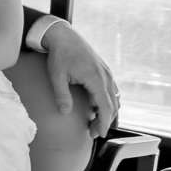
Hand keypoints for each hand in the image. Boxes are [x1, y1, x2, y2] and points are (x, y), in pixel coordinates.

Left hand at [39, 19, 119, 135]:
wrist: (64, 36)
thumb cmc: (59, 55)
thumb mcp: (57, 76)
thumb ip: (61, 95)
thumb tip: (65, 112)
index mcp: (95, 78)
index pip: (105, 106)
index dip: (104, 122)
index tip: (98, 134)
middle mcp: (105, 76)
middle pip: (112, 105)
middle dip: (104, 121)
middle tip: (92, 132)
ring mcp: (107, 73)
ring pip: (114, 98)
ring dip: (107, 111)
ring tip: (94, 122)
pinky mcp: (104, 70)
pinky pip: (111, 90)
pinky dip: (107, 101)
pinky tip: (96, 107)